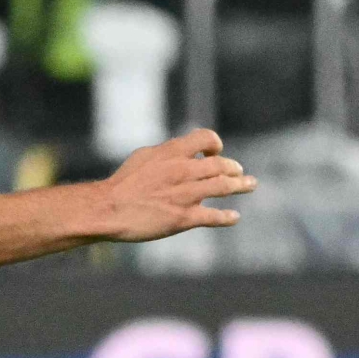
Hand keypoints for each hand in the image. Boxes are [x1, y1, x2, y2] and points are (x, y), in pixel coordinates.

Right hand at [96, 129, 255, 241]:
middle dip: (233, 168)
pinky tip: (234, 217)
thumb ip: (167, 152)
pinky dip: (227, 217)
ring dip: (241, 185)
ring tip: (251, 184)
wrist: (107, 209)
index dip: (215, 145)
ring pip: (224, 187)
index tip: (215, 152)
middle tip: (238, 172)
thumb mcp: (143, 157)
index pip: (207, 139)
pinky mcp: (183, 218)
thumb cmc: (122, 183)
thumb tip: (182, 149)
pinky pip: (214, 216)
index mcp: (172, 153)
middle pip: (221, 165)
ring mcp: (186, 195)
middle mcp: (183, 171)